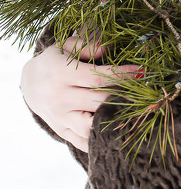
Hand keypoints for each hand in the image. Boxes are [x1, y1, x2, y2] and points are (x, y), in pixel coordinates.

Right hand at [20, 34, 137, 152]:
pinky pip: (82, 142)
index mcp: (62, 75)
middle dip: (124, 96)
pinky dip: (99, 142)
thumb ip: (87, 46)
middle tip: (143, 90)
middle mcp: (60, 99)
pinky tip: (117, 135)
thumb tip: (109, 48)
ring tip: (133, 112)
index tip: (143, 71)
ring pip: (91, 127)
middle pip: (99, 102)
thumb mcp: (66, 46)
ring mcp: (60, 118)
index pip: (98, 79)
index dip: (122, 76)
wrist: (29, 82)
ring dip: (113, 120)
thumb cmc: (55, 60)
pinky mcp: (61, 131)